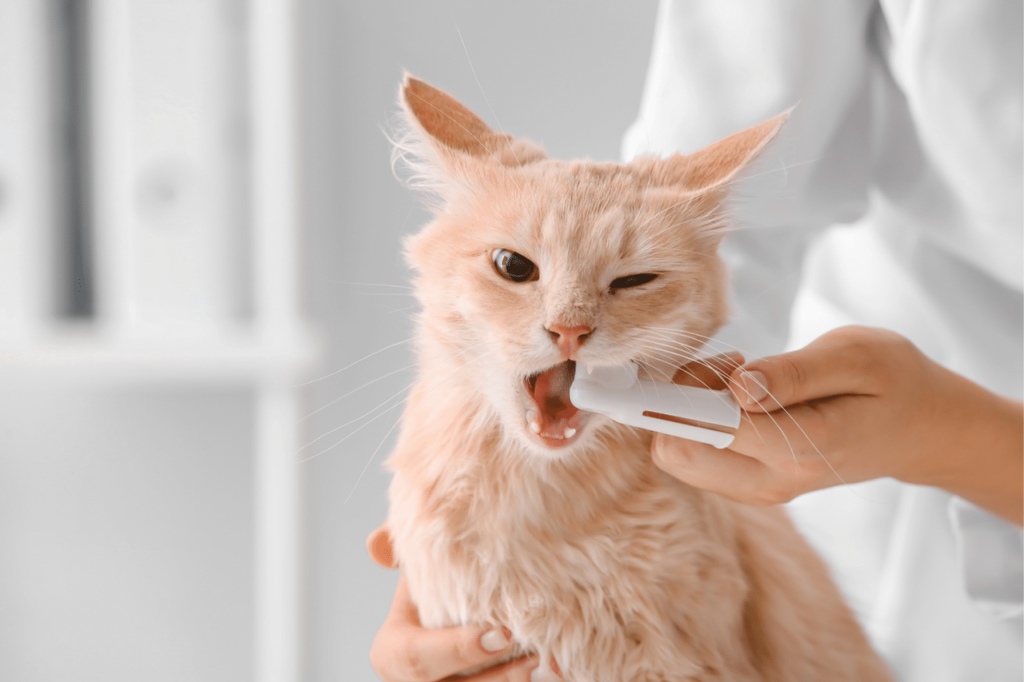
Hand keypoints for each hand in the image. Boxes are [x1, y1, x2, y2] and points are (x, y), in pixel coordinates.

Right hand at [367, 527, 552, 680]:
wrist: (454, 622)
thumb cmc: (435, 595)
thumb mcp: (416, 572)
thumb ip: (403, 551)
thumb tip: (377, 544)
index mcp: (392, 654)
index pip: (418, 659)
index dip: (459, 649)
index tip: (501, 632)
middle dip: (498, 676)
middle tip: (535, 652)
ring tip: (549, 659)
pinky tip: (554, 671)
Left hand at [652, 326, 1022, 523]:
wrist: (919, 429)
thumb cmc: (891, 381)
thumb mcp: (856, 356)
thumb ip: (794, 374)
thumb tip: (737, 387)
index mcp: (800, 448)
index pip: (707, 430)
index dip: (676, 396)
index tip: (675, 365)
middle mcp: (772, 481)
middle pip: (675, 451)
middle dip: (681, 399)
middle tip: (731, 365)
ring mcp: (758, 490)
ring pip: (678, 455)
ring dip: (691, 408)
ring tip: (744, 377)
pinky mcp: (748, 485)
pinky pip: (695, 456)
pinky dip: (701, 420)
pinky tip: (745, 395)